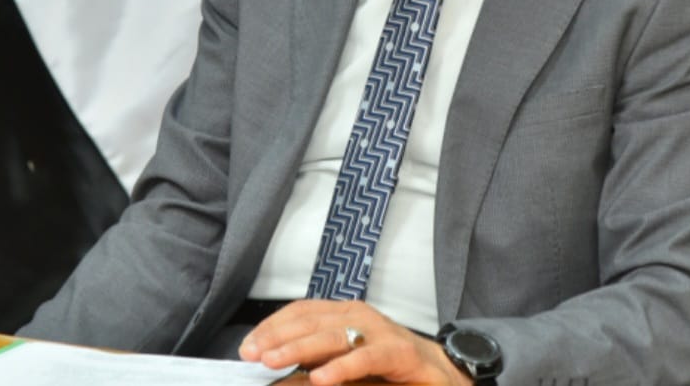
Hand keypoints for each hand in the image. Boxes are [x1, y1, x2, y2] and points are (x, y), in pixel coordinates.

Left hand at [238, 299, 471, 385]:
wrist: (440, 372)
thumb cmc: (390, 366)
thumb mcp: (348, 357)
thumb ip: (319, 357)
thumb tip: (279, 364)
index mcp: (345, 313)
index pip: (302, 310)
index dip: (274, 325)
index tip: (248, 345)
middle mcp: (360, 315)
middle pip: (312, 319)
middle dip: (278, 336)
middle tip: (252, 353)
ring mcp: (380, 331)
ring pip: (334, 335)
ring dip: (299, 348)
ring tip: (273, 361)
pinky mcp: (399, 352)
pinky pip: (366, 357)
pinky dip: (341, 367)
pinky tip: (321, 379)